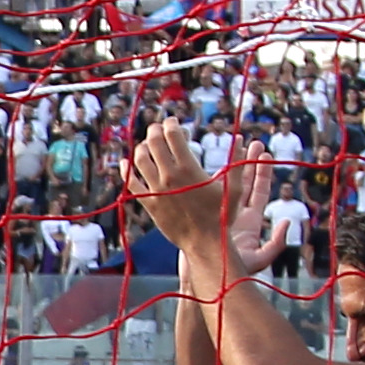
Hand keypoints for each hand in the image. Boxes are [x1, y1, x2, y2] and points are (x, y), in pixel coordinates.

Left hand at [126, 120, 226, 258]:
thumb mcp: (235, 188)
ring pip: (139, 159)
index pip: (172, 134)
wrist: (205, 242)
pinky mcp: (149, 203)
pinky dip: (125, 170)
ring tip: (147, 145)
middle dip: (155, 130)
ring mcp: (157, 189)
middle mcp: (169, 175)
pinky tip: (125, 163)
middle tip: (158, 128)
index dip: (171, 124)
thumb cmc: (222, 215)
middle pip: (153, 142)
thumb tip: (239, 138)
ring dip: (142, 147)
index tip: (173, 123)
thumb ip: (237, 163)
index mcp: (189, 168)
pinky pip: (131, 183)